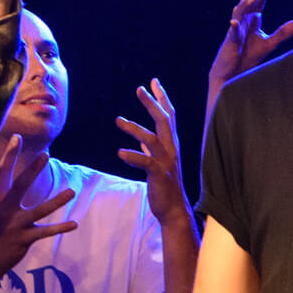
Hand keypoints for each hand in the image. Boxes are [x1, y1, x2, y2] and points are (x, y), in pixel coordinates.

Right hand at [0, 134, 78, 288]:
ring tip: (72, 192)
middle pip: (21, 186)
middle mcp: (5, 210)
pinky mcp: (24, 239)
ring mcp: (15, 225)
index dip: (10, 155)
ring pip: (39, 211)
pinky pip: (45, 232)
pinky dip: (59, 228)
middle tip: (46, 154)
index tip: (17, 138)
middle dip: (33, 170)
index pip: (2, 173)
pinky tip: (74, 223)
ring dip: (56, 202)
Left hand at [115, 79, 184, 221]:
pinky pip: (146, 162)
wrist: (174, 210)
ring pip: (152, 138)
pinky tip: (120, 153)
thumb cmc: (164, 186)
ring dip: (135, 128)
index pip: (169, 116)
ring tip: (118, 120)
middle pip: (164, 120)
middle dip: (152, 103)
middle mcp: (171, 149)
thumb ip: (150, 150)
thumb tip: (141, 141)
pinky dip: (133, 156)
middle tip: (139, 89)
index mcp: (171, 144)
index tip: (153, 82)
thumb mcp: (157, 164)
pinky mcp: (158, 175)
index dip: (162, 98)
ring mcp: (166, 162)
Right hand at [208, 0, 292, 91]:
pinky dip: (233, 27)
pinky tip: (234, 23)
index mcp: (252, 18)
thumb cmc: (247, 55)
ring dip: (246, 3)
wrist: (233, 73)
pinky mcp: (231, 42)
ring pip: (238, 12)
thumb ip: (282, 33)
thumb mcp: (269, 43)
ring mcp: (236, 30)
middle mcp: (243, 20)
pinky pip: (231, 33)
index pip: (260, 0)